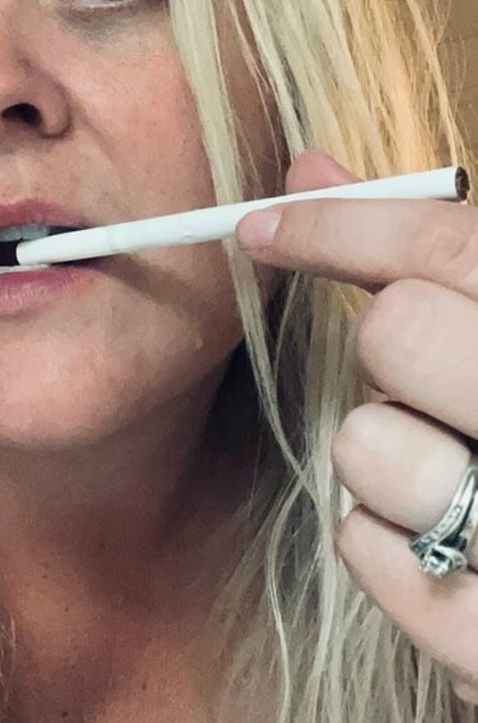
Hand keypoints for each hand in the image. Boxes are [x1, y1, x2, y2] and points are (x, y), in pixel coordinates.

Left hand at [235, 148, 477, 702]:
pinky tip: (441, 554)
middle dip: (388, 347)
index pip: (456, 247)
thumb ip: (435, 258)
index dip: (345, 225)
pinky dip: (380, 541)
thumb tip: (307, 168)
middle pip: (399, 333)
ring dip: (385, 457)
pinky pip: (362, 545)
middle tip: (429, 382)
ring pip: (366, 443)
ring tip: (458, 485)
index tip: (263, 224)